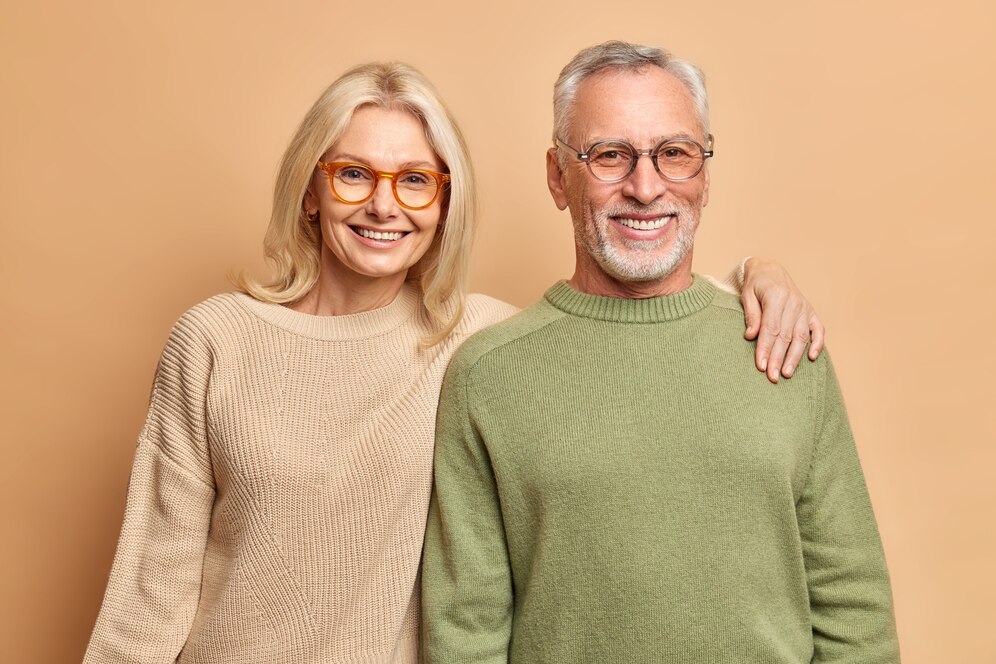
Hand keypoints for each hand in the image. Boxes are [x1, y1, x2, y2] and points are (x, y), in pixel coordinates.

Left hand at [740, 257, 824, 382]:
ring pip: (801, 337)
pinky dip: (817, 343)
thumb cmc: (755, 285)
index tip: (761, 365)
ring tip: (786, 374)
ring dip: (794, 357)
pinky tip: (812, 358)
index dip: (766, 348)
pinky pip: (818, 329)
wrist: (769, 270)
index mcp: (777, 296)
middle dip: (778, 358)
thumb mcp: (746, 294)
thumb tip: (751, 336)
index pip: (771, 328)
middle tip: (772, 377)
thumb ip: (751, 315)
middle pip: (786, 336)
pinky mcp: (811, 312)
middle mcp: (794, 303)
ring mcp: (804, 308)